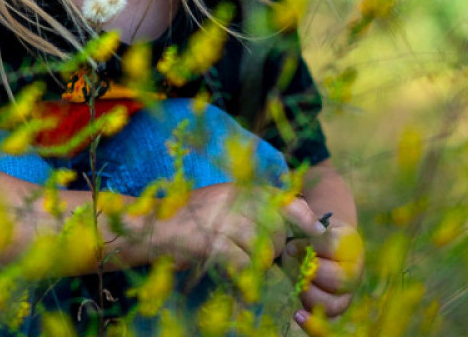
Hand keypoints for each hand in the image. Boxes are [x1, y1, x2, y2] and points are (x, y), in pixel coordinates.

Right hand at [150, 184, 308, 275]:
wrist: (148, 228)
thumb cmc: (185, 220)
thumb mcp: (221, 203)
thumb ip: (249, 209)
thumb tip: (284, 227)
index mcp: (238, 189)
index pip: (283, 199)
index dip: (305, 217)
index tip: (319, 233)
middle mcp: (232, 199)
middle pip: (275, 229)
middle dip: (274, 249)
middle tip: (260, 257)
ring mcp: (221, 220)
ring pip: (261, 248)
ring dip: (258, 264)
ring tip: (243, 265)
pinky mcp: (210, 242)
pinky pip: (242, 263)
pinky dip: (243, 276)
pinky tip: (237, 279)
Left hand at [281, 216, 363, 328]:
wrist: (318, 240)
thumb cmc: (308, 229)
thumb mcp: (305, 217)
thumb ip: (302, 219)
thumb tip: (300, 243)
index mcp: (350, 244)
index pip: (332, 247)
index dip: (310, 247)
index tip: (292, 245)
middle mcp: (354, 270)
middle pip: (339, 279)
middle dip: (311, 272)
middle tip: (295, 265)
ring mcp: (346, 292)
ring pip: (333, 304)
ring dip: (309, 294)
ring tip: (298, 282)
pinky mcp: (336, 307)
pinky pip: (330, 323)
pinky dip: (314, 323)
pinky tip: (298, 315)